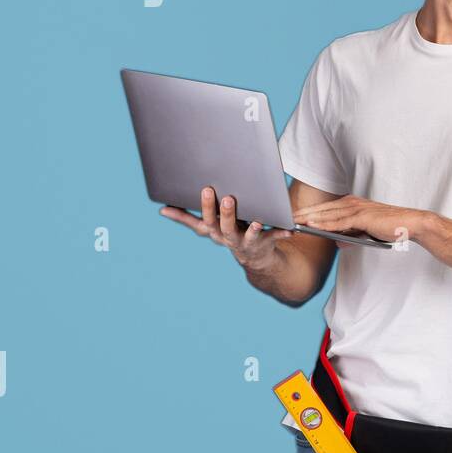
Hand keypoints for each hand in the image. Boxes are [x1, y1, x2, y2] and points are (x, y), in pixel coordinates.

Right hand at [160, 186, 292, 270]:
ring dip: (249, 227)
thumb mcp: (209, 226)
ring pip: (246, 235)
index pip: (198, 223)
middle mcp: (228, 238)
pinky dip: (282, 233)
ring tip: (254, 220)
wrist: (256, 258)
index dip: (183, 216)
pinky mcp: (266, 242)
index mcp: (214, 231)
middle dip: (217, 211)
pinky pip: (275, 237)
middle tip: (216, 194)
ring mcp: (247, 241)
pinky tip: (290, 230)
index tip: (170, 206)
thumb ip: (188, 217)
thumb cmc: (231, 232)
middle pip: (221, 226)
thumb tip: (161, 209)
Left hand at [293, 195, 425, 245]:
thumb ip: (350, 236)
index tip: (292, 217)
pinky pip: (339, 221)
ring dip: (309, 218)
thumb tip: (337, 244)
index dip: (308, 212)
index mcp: (352, 204)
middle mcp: (352, 203)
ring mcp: (357, 208)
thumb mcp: (365, 233)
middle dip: (302, 213)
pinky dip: (324, 223)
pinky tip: (311, 226)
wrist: (410, 225)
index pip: (325, 208)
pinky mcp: (362, 216)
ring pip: (327, 214)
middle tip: (283, 218)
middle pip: (322, 209)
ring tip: (292, 222)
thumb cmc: (390, 228)